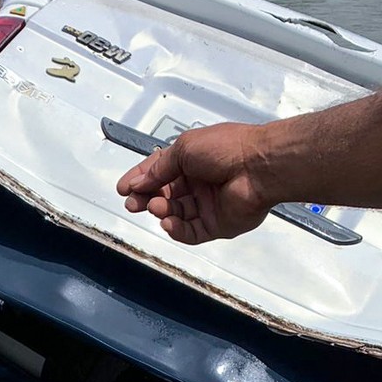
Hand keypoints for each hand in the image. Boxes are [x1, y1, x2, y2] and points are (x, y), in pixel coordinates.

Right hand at [116, 122, 270, 244]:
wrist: (258, 167)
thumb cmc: (226, 149)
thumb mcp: (184, 149)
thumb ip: (159, 168)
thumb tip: (138, 182)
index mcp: (192, 161)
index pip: (160, 171)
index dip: (140, 179)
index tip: (123, 188)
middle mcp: (199, 183)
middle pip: (165, 195)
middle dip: (146, 198)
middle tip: (133, 203)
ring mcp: (207, 205)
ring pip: (175, 214)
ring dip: (162, 211)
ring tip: (156, 207)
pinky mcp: (215, 225)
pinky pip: (190, 232)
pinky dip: (176, 229)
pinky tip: (168, 222)